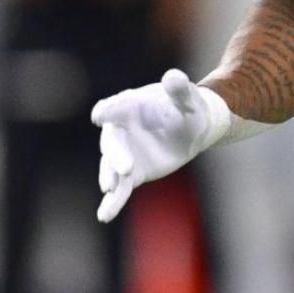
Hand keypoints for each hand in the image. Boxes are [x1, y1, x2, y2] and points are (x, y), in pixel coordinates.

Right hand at [90, 69, 229, 221]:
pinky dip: (112, 202)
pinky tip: (104, 216)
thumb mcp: (190, 99)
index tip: (99, 116)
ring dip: (110, 177)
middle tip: (126, 168)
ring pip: (111, 166)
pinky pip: (120, 188)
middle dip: (116, 154)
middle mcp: (120, 128)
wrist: (194, 128)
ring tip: (109, 189)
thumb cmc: (189, 107)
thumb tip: (173, 77)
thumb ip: (180, 90)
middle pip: (112, 141)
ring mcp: (123, 152)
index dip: (108, 110)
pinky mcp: (132, 172)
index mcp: (130, 104)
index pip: (115, 107)